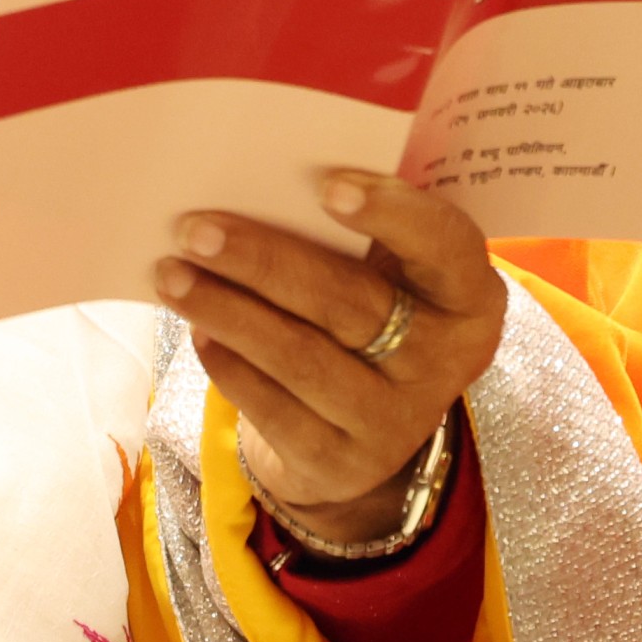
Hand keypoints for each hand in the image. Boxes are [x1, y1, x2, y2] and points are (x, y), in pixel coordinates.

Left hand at [160, 172, 502, 551]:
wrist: (367, 423)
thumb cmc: (371, 310)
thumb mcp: (389, 272)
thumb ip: (355, 230)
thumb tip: (257, 179)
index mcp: (469, 297)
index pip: (448, 248)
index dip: (394, 215)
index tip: (327, 185)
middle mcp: (443, 363)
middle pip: (349, 303)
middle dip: (263, 262)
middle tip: (194, 229)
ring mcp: (396, 420)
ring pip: (300, 358)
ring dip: (227, 311)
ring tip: (172, 275)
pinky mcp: (344, 462)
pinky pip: (276, 410)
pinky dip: (230, 366)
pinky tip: (199, 331)